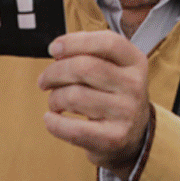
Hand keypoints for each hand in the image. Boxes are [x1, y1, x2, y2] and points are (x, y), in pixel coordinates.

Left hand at [38, 31, 151, 179]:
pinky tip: (51, 119)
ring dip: (54, 98)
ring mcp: (126, 113)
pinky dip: (53, 123)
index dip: (75, 42)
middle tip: (44, 80)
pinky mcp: (113, 138)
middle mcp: (134, 85)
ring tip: (55, 102)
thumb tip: (58, 51)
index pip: (108, 42)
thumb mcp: (114, 69)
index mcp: (135, 62)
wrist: (134, 136)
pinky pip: (73, 128)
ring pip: (75, 96)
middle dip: (54, 72)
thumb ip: (90, 54)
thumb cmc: (114, 95)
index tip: (54, 49)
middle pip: (84, 67)